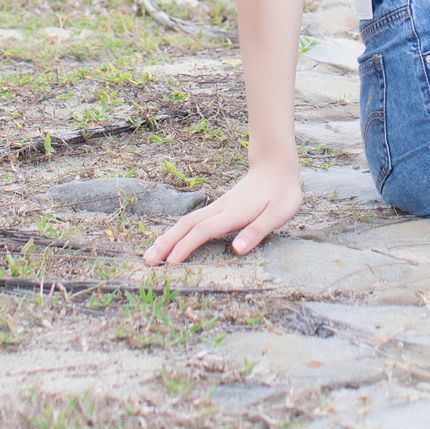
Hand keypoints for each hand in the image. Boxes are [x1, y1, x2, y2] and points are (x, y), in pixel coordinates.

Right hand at [141, 162, 301, 267]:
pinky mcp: (218, 207)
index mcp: (234, 213)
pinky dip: (178, 231)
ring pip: (186, 222)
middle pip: (187, 226)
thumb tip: (237, 250)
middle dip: (166, 243)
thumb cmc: (282, 193)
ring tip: (151, 254)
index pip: (203, 231)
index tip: (170, 263)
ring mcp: (217, 207)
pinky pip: (192, 220)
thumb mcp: (278, 214)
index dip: (186, 246)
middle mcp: (220, 209)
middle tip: (147, 261)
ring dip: (167, 237)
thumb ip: (257, 231)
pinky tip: (171, 239)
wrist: (276, 166)